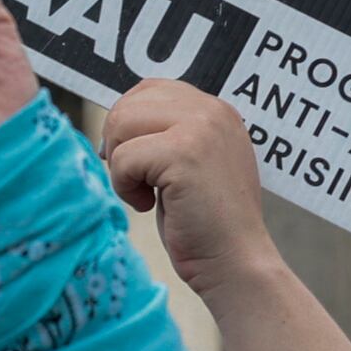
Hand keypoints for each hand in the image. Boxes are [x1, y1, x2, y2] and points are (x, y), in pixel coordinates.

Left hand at [105, 80, 277, 296]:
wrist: (235, 262)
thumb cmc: (206, 223)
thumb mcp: (192, 163)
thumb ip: (168, 134)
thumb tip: (115, 119)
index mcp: (216, 110)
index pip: (150, 89)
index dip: (128, 124)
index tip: (135, 161)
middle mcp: (212, 110)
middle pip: (129, 104)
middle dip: (118, 145)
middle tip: (138, 181)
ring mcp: (201, 128)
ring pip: (121, 124)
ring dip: (121, 165)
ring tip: (145, 193)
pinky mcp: (184, 153)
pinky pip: (123, 158)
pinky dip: (123, 187)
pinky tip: (148, 205)